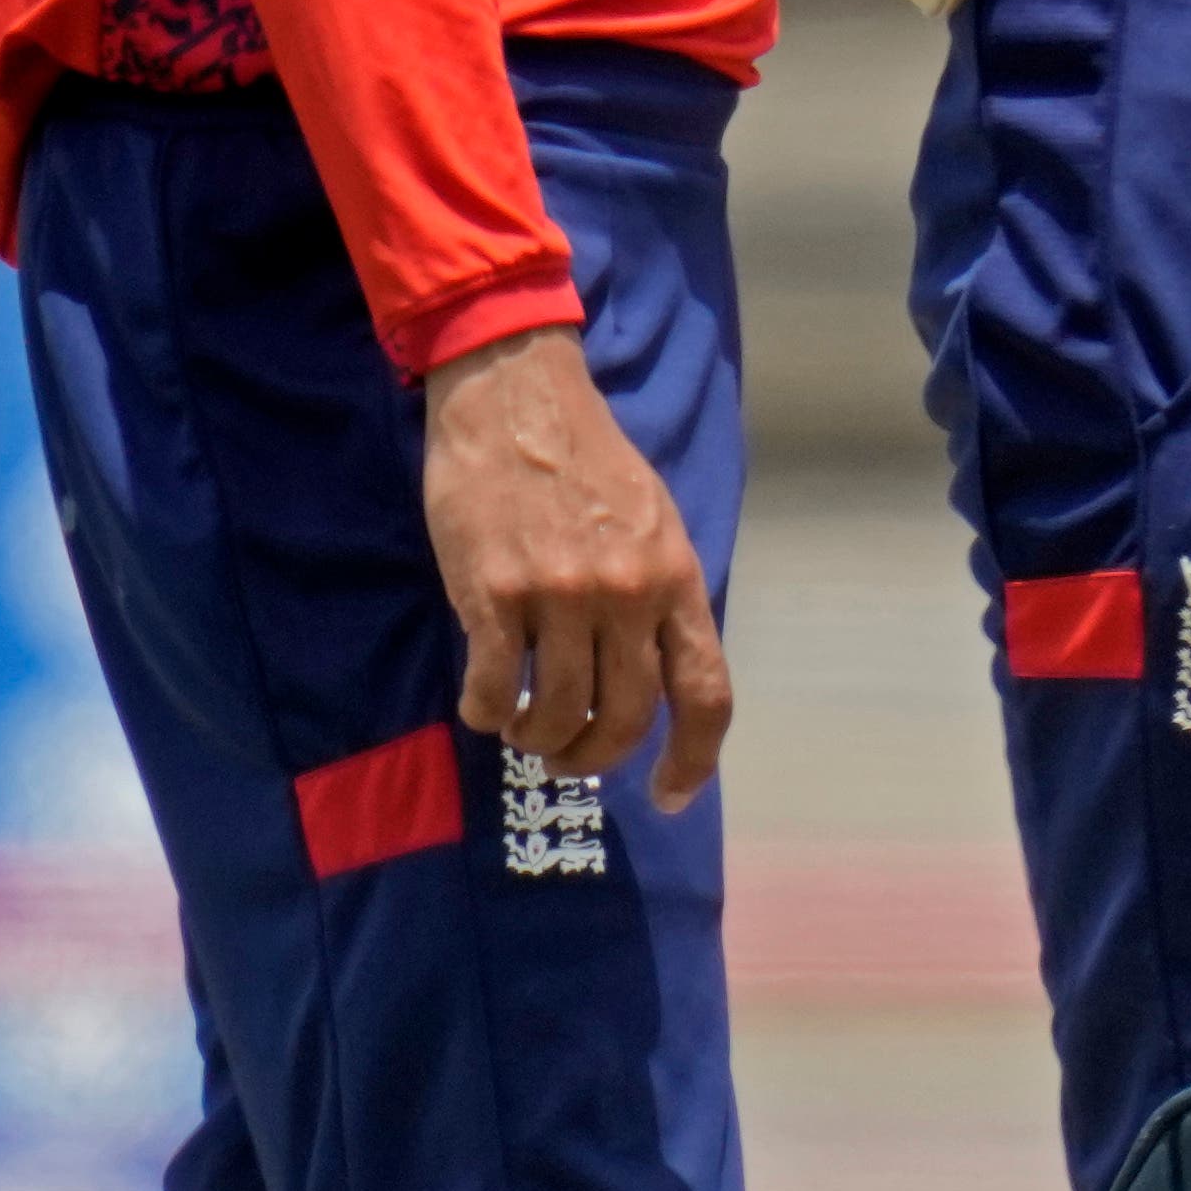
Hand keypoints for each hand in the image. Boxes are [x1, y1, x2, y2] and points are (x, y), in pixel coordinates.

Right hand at [419, 326, 733, 808]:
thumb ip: (658, 595)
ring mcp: (562, 594)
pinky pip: (496, 688)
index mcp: (676, 576)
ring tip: (523, 728)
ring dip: (539, 738)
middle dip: (596, 754)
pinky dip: (488, 712)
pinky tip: (484, 704)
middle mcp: (628, 592)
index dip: (695, 758)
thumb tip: (656, 674)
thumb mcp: (653, 521)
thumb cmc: (585, 460)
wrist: (516, 396)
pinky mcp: (495, 593)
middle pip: (627, 717)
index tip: (670, 795)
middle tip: (568, 755)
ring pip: (559, 712)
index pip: (706, 691)